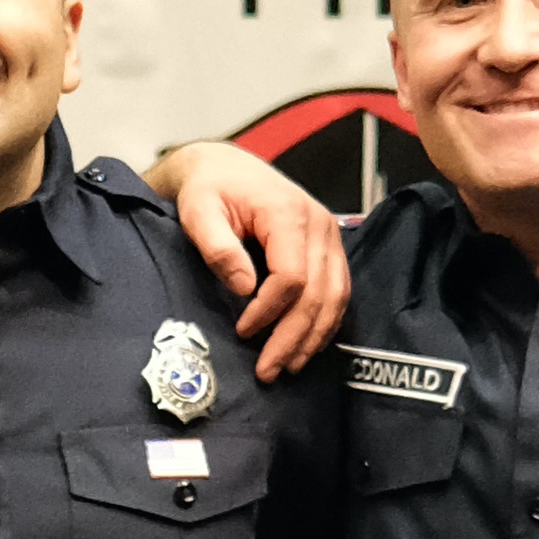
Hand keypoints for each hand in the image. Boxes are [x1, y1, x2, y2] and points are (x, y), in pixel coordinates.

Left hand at [164, 139, 354, 374]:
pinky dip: (325, 322)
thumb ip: (219, 248)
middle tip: (268, 371)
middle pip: (318, 293)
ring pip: (335, 296)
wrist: (226, 167)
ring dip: (313, 336)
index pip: (291, 276)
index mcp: (287, 214)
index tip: (242, 331)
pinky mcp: (330, 246)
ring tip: (289, 366)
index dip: (268, 311)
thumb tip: (246, 288)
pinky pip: (339, 290)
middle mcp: (319, 224)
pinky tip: (307, 345)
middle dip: (292, 337)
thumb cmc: (209, 189)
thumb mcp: (199, 212)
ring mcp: (330, 235)